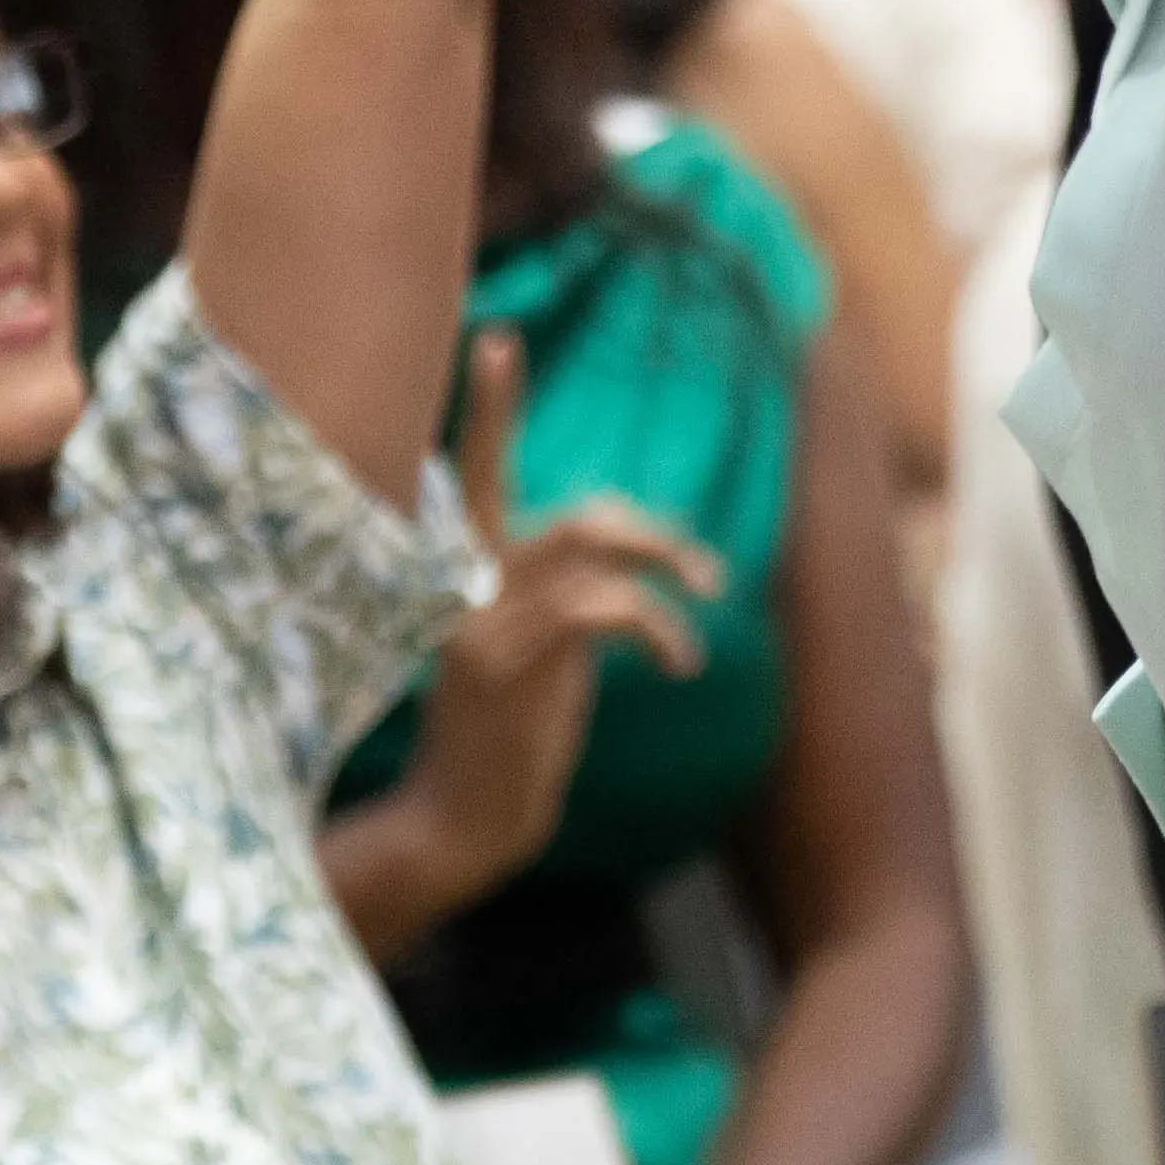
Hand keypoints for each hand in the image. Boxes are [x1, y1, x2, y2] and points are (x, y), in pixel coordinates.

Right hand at [413, 331, 723, 899]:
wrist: (460, 826)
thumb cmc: (504, 745)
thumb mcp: (530, 657)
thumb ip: (558, 599)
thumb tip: (620, 569)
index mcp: (463, 576)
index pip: (477, 475)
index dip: (492, 408)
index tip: (497, 339)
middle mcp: (463, 587)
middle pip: (574, 516)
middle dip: (652, 532)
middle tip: (704, 572)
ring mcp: (479, 623)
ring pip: (593, 552)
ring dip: (667, 575)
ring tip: (702, 608)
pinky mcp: (503, 664)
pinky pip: (599, 608)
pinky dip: (656, 627)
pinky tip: (677, 664)